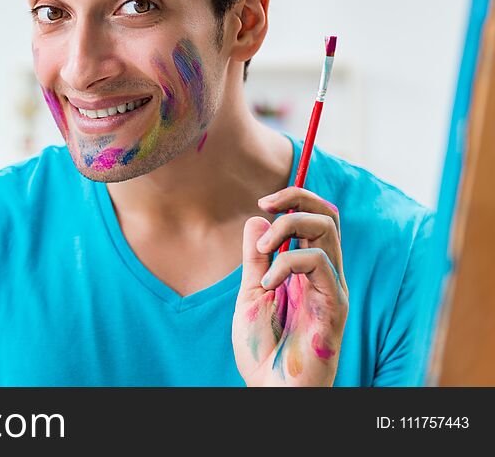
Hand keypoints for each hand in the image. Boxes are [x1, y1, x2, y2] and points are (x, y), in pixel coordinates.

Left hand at [232, 187, 348, 385]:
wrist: (269, 388)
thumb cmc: (262, 348)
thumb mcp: (251, 293)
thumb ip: (256, 259)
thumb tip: (259, 219)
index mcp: (305, 270)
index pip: (314, 219)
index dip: (294, 200)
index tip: (264, 203)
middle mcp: (323, 275)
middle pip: (328, 215)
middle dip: (296, 198)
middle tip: (265, 205)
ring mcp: (331, 288)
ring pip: (328, 229)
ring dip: (289, 226)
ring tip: (263, 252)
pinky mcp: (334, 305)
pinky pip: (320, 263)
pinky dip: (288, 263)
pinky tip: (270, 284)